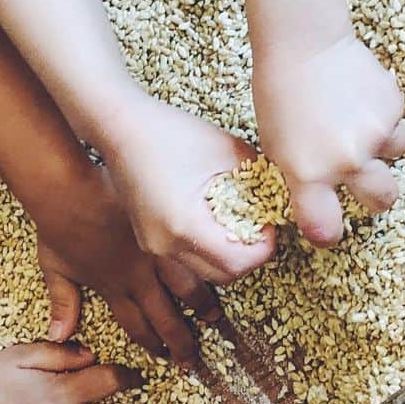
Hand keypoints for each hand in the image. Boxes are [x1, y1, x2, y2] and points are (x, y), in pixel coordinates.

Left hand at [34, 167, 217, 365]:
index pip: (137, 326)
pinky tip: (220, 268)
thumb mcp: (54, 270)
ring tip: (213, 317)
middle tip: (192, 358)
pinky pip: (190, 251)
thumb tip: (59, 335)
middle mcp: (137, 278)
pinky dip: (205, 264)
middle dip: (180, 342)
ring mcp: (152, 254)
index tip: (163, 356)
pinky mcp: (162, 228)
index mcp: (112, 289)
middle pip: (165, 318)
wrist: (66, 191)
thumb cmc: (56, 226)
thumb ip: (62, 303)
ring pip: (186, 288)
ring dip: (201, 305)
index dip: (151, 344)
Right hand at [93, 91, 276, 283]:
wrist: (121, 128)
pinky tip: (213, 221)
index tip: (269, 224)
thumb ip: (261, 179)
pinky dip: (207, 249)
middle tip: (258, 227)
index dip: (263, 248)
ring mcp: (153, 247)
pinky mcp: (148, 242)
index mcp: (184, 225)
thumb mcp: (228, 151)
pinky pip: (187, 259)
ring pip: (204, 272)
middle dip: (248, 256)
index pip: (238, 263)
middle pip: (223, 276)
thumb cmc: (172, 132)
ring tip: (237, 225)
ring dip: (227, 256)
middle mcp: (165, 245)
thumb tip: (284, 201)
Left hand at [253, 34, 404, 245]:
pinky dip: (383, 116)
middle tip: (363, 180)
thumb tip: (318, 201)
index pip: (324, 228)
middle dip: (376, 196)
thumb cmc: (279, 95)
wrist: (304, 44)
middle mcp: (346, 161)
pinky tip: (360, 100)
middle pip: (382, 200)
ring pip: (397, 155)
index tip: (328, 227)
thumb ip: (301, 177)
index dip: (327, 232)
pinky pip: (396, 123)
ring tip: (360, 124)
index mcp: (308, 175)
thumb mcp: (276, 146)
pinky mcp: (392, 107)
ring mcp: (374, 134)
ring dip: (384, 147)